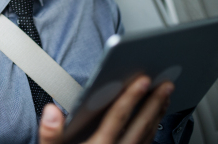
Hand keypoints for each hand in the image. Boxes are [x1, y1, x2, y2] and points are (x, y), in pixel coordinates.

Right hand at [38, 76, 173, 143]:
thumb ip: (50, 135)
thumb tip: (52, 111)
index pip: (117, 117)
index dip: (130, 97)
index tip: (142, 80)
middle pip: (139, 125)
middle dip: (153, 103)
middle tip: (166, 84)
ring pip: (147, 136)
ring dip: (157, 116)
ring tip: (165, 98)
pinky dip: (153, 132)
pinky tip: (155, 124)